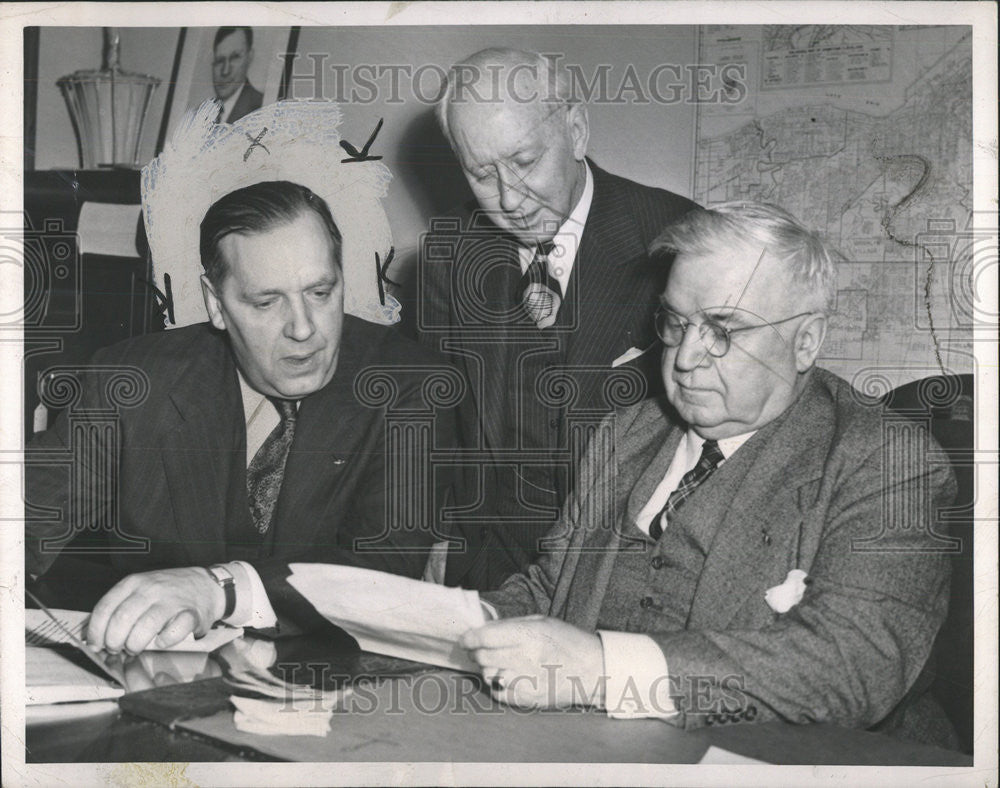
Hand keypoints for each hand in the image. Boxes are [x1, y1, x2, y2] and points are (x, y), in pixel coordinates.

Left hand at [87, 567, 224, 654]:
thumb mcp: (140, 589)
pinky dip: (163, 642)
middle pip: (122, 619)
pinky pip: (172, 633)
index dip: (96, 632)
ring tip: (135, 647)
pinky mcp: (190, 614)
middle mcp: (151, 589)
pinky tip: (161, 640)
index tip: (96, 645)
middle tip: (117, 649)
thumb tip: (94, 636)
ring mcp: (171, 600)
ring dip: (135, 644)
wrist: (206, 586)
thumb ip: (119, 607)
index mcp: (134, 583)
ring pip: (144, 627)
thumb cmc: (168, 592)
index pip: (105, 608)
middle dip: (114, 641)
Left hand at [460, 615, 605, 708]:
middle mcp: (526, 658)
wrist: (593, 670)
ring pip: (488, 675)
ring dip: (488, 667)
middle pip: (483, 656)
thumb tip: (483, 630)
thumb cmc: (567, 642)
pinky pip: (499, 692)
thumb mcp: (541, 622)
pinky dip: (497, 684)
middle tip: (479, 649)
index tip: (465, 639)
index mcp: (529, 634)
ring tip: (498, 662)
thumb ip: (511, 625)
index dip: (470, 638)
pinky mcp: (529, 699)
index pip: (486, 637)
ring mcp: (527, 681)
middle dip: (477, 652)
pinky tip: (507, 676)